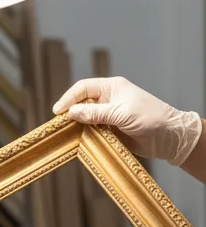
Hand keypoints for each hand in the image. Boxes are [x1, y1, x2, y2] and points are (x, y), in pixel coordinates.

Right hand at [53, 77, 201, 165]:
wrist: (169, 137)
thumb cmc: (150, 118)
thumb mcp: (121, 113)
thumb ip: (95, 112)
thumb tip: (71, 112)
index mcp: (112, 88)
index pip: (83, 88)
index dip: (69, 98)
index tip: (58, 111)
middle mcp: (108, 99)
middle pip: (81, 102)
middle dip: (70, 111)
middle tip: (59, 124)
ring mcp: (108, 114)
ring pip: (84, 117)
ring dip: (76, 124)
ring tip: (66, 132)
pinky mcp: (109, 129)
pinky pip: (91, 130)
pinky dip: (83, 134)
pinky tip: (78, 139)